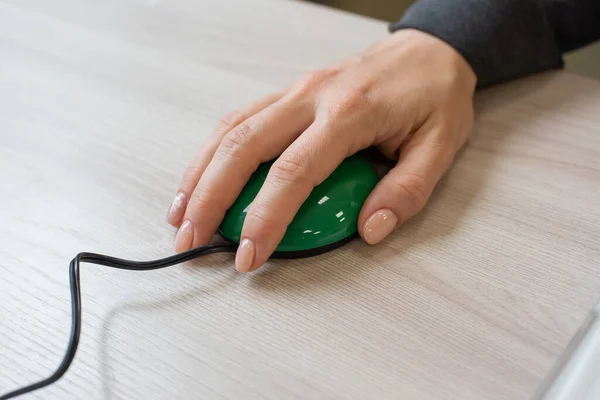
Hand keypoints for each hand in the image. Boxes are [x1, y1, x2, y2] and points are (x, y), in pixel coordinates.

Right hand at [166, 29, 476, 271]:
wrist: (427, 50)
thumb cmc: (433, 96)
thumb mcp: (440, 145)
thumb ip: (406, 190)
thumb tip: (369, 230)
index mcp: (349, 112)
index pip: (293, 171)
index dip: (265, 217)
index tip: (248, 254)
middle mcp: (311, 97)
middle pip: (243, 147)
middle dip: (210, 198)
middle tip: (192, 241)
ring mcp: (295, 90)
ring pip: (231, 130)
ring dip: (200, 174)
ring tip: (181, 214)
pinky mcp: (288, 92)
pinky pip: (239, 119)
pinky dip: (212, 152)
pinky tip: (200, 177)